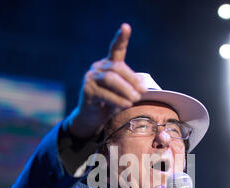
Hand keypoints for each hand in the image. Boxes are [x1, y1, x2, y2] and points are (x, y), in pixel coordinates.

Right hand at [69, 23, 145, 138]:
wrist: (92, 119)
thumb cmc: (110, 104)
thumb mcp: (123, 93)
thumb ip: (130, 86)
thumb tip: (142, 86)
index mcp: (108, 65)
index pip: (115, 49)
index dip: (121, 38)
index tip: (126, 27)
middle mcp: (98, 68)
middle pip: (117, 68)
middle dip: (132, 80)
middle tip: (143, 92)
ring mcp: (90, 78)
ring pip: (110, 79)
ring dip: (126, 90)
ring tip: (135, 99)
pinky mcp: (86, 91)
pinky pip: (104, 94)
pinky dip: (117, 100)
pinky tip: (126, 105)